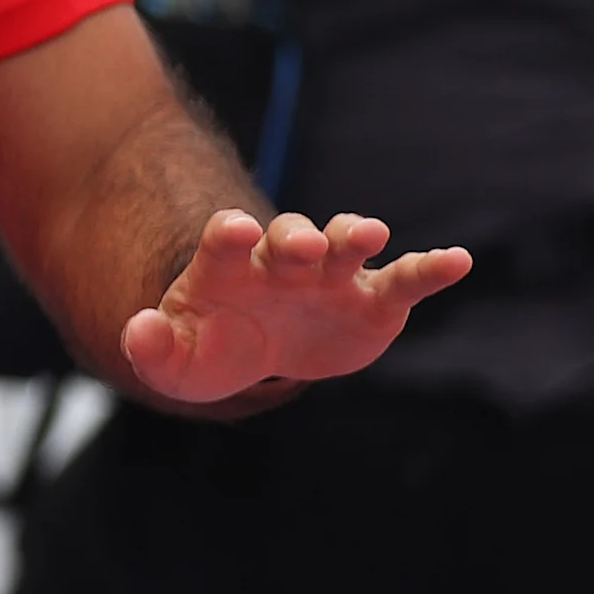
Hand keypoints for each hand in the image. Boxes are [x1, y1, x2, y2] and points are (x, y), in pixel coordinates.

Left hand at [123, 208, 473, 404]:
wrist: (253, 351)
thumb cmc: (210, 348)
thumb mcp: (176, 363)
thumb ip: (153, 348)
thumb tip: (136, 331)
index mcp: (227, 267)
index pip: (225, 239)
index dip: (231, 233)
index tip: (236, 230)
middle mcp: (280, 260)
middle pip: (290, 236)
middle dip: (298, 236)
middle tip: (305, 245)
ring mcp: (329, 275)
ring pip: (345, 243)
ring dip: (354, 234)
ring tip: (369, 234)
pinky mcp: (372, 299)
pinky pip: (404, 278)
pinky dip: (430, 268)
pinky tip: (457, 260)